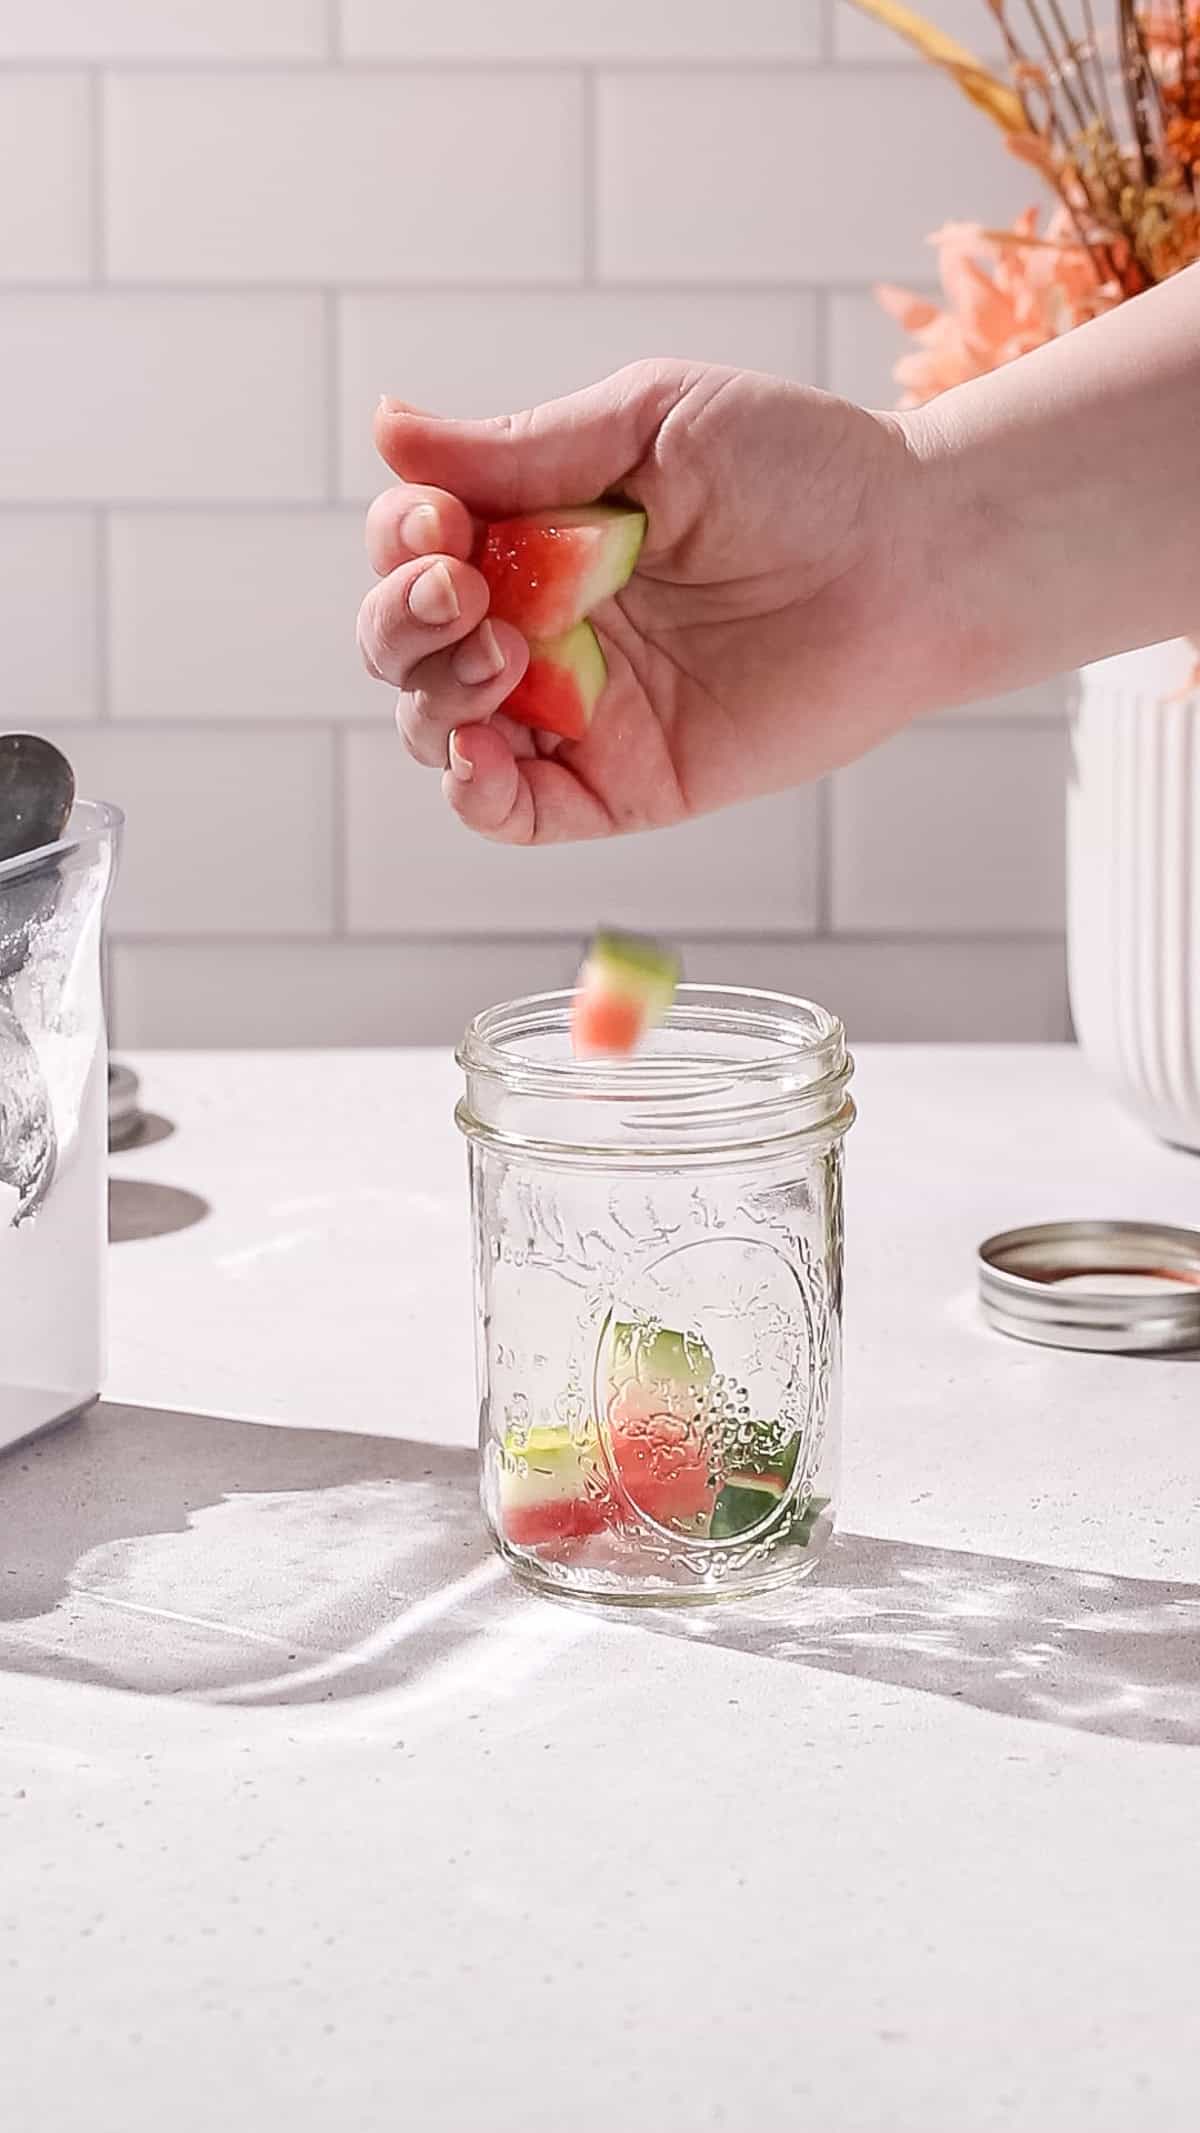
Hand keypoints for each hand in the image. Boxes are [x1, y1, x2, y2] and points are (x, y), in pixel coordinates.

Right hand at [358, 361, 932, 844]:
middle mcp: (542, 626)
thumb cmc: (799, 472)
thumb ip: (520, 447)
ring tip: (501, 650)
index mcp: (538, 534)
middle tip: (464, 587)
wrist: (910, 559)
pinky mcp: (620, 786)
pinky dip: (471, 793)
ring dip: (435, 691)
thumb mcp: (648, 424)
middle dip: (403, 617)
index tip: (441, 525)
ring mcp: (577, 712)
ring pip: (438, 726)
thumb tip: (385, 429)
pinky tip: (477, 755)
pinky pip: (512, 814)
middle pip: (407, 643)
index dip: (403, 542)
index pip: (416, 549)